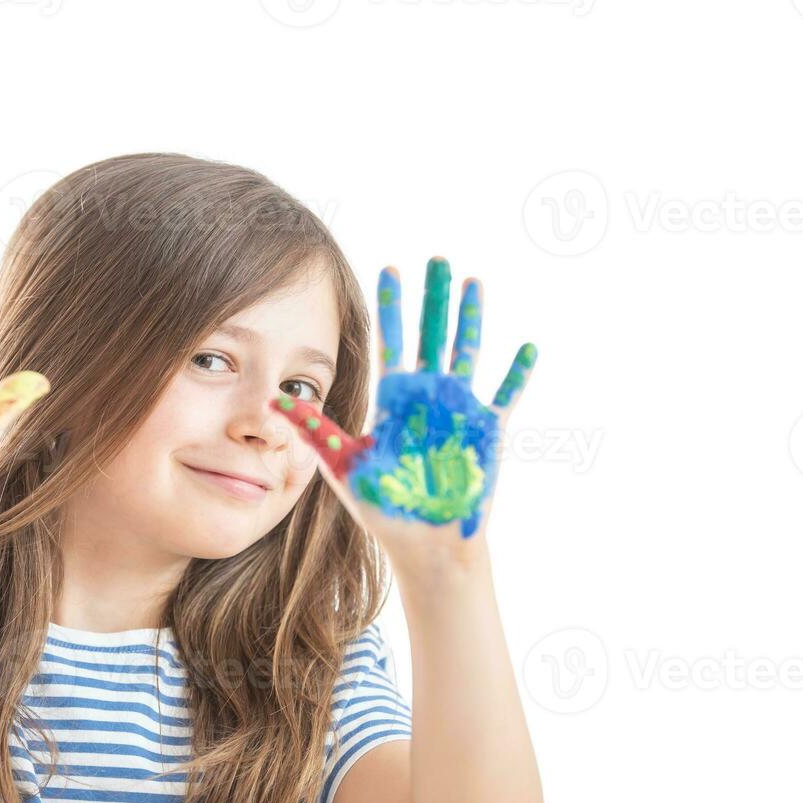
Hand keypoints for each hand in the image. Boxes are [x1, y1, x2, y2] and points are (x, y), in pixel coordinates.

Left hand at [268, 257, 536, 556]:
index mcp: (394, 401)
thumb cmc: (384, 508)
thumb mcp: (343, 466)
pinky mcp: (487, 431)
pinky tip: (528, 347)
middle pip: (431, 335)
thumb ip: (315, 430)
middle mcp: (427, 397)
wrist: (424, 545)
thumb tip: (274, 402)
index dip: (391, 308)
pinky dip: (516, 373)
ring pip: (467, 352)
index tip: (389, 269)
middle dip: (432, 298)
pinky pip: (505, 395)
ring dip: (471, 319)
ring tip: (473, 282)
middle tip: (436, 258)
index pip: (391, 343)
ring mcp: (460, 410)